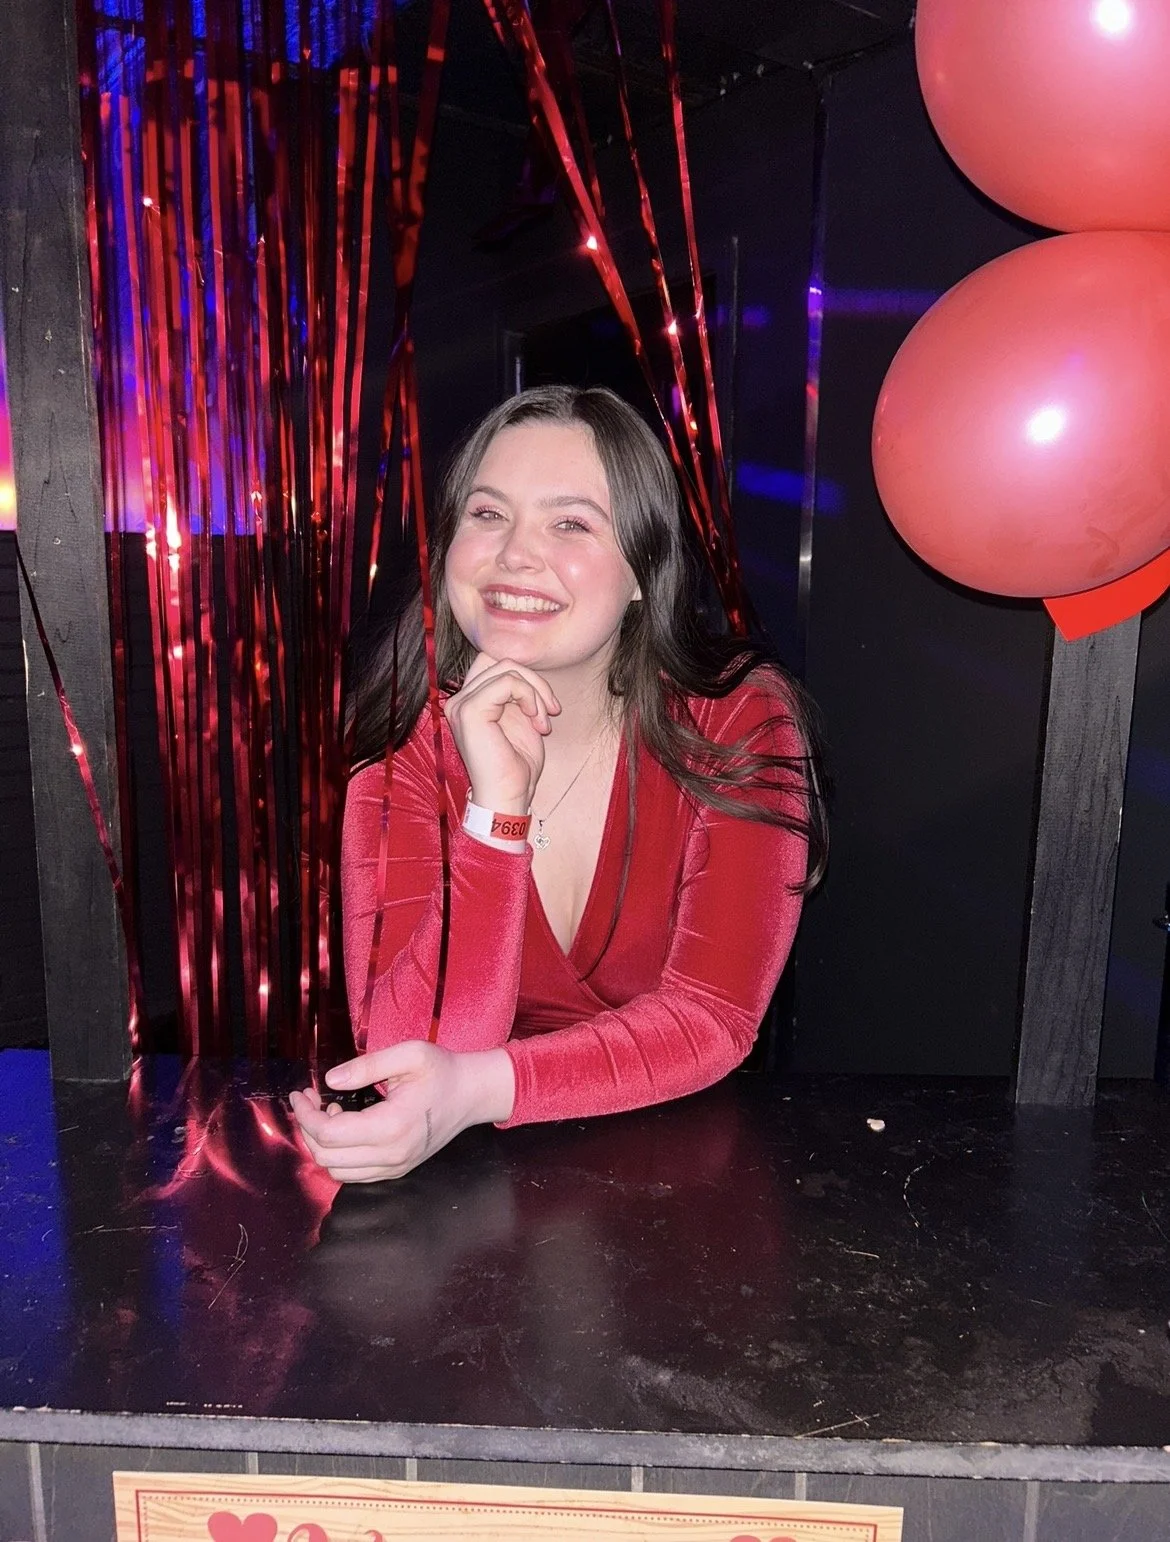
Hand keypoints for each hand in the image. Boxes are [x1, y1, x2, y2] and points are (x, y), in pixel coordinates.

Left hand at [290, 1042, 515, 1182]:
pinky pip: (354, 1174)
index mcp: (392, 1126)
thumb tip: (330, 1079)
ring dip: (322, 1144)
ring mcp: (395, 1167)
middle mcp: (392, 1154)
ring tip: (330, 1112)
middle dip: (308, 1128)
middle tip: (311, 1099)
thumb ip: (366, 1065)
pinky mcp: (397, 1170)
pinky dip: (339, 1155)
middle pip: (326, 1157)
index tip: (301, 1093)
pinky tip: (346, 1126)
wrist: (472, 1094)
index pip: (329, 1134)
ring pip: (337, 1171)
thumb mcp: (409, 1054)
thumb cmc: (442, 1070)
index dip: (306, 1115)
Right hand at [443, 652, 559, 812]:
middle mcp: (459, 700)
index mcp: (469, 701)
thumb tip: (528, 670)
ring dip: (535, 692)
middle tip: (550, 711)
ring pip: (507, 668)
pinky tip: (536, 722)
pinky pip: (507, 682)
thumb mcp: (521, 719)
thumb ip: (518, 693)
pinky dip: (530, 697)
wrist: (508, 796)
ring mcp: (461, 704)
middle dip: (533, 682)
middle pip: (500, 660)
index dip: (524, 677)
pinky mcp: (470, 711)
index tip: (545, 706)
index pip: (494, 663)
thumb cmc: (516, 765)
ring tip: (543, 722)